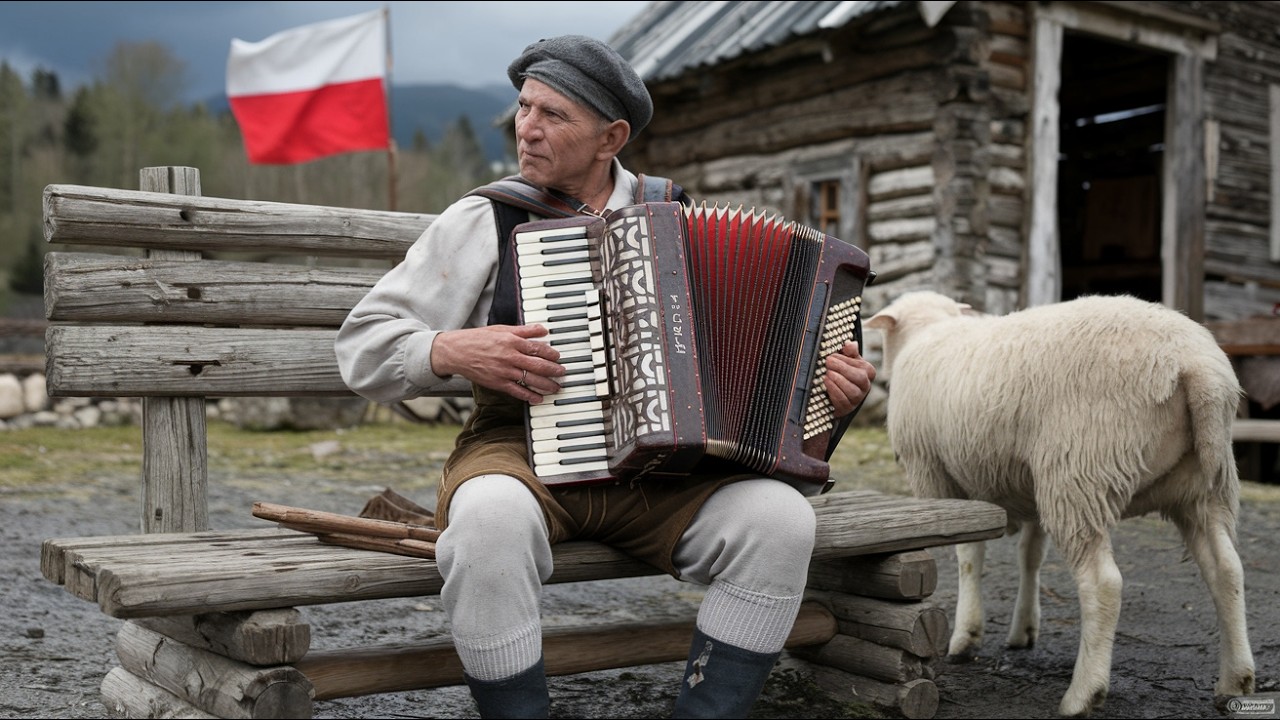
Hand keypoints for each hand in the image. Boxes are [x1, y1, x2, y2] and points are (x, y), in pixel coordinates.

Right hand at [431, 325, 565, 402]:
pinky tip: (539, 398)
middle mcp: (510, 357)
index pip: (538, 348)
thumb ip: (524, 330)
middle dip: (553, 371)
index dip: (551, 354)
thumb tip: (542, 329)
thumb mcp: (501, 329)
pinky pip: (517, 391)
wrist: (456, 352)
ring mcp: (504, 371)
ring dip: (546, 385)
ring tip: (556, 387)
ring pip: (530, 380)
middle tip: (563, 373)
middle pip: (538, 365)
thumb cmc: (478, 339)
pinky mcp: (497, 383)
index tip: (558, 357)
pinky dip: (529, 396)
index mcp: (512, 341)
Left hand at [824, 341, 875, 416]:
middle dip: (842, 369)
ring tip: (826, 374)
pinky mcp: (848, 408)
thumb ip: (849, 351)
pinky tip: (826, 384)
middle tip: (828, 363)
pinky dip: (834, 392)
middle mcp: (866, 386)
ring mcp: (858, 399)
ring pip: (852, 391)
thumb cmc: (841, 372)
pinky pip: (843, 401)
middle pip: (859, 378)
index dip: (845, 361)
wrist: (834, 393)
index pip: (861, 366)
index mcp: (868, 372)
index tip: (831, 356)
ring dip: (837, 381)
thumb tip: (850, 344)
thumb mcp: (846, 360)